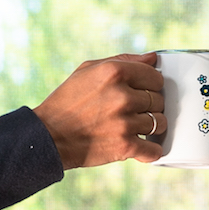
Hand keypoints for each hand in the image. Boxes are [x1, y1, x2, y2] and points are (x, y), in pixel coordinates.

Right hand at [34, 53, 165, 169]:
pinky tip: (139, 146)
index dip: (150, 85)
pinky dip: (150, 151)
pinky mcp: (125, 146)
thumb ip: (122, 60)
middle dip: (149, 106)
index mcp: (115, 72)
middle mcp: (122, 95)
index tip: (142, 91)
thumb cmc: (67, 102)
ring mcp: (125, 122)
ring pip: (159, 123)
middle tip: (131, 111)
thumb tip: (152, 58)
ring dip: (150, 127)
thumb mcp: (88, 70)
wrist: (49, 137)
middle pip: (159, 100)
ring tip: (132, 127)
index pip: (155, 76)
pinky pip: (154, 150)